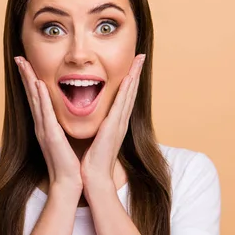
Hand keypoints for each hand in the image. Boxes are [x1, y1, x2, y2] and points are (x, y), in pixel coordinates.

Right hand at [14, 56, 82, 193]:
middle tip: (19, 57)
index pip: (37, 98)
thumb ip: (61, 126)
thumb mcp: (65, 139)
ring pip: (35, 100)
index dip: (31, 80)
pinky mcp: (50, 136)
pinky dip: (41, 99)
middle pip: (31, 95)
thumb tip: (64, 114)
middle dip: (25, 75)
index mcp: (46, 125)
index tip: (27, 64)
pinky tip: (39, 85)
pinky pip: (45, 114)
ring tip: (24, 64)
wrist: (69, 182)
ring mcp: (44, 130)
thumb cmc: (70, 162)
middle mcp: (41, 125)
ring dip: (29, 81)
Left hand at [80, 54, 145, 195]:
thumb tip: (97, 121)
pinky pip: (121, 104)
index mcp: (115, 123)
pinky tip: (129, 78)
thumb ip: (98, 128)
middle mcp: (120, 121)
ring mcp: (119, 123)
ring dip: (134, 76)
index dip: (130, 81)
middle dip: (136, 73)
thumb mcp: (96, 138)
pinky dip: (127, 90)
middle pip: (131, 92)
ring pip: (129, 94)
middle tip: (141, 56)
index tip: (133, 65)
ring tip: (139, 60)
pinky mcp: (114, 127)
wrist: (94, 178)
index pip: (124, 97)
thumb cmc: (93, 161)